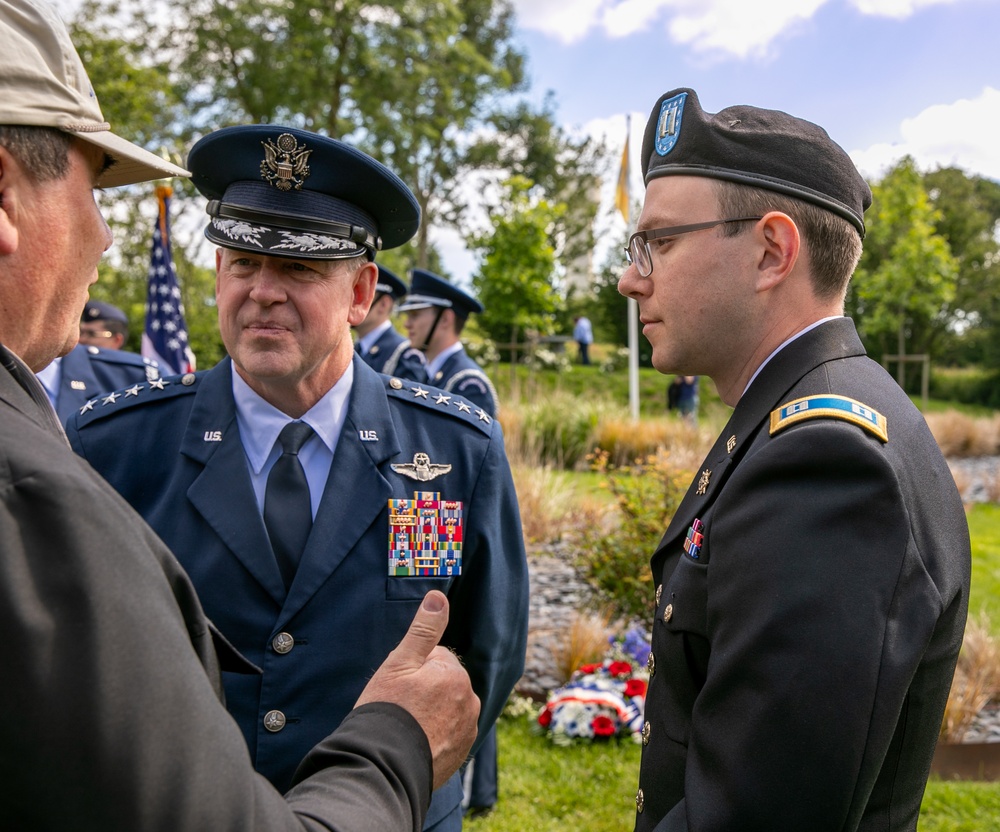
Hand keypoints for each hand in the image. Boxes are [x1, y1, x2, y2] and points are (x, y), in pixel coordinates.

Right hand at [356, 590, 479, 789]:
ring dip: (430, 712)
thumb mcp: (400, 663)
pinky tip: (415, 742)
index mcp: (455, 675)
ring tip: (405, 726)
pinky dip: (434, 734)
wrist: (383, 767)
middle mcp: (469, 701)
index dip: (411, 670)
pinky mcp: (461, 753)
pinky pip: (448, 733)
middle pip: (442, 683)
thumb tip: (438, 597)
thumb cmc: (387, 710)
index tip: (397, 687)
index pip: (433, 658)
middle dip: (423, 689)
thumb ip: (423, 629)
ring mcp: (467, 729)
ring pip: (446, 707)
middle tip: (399, 706)